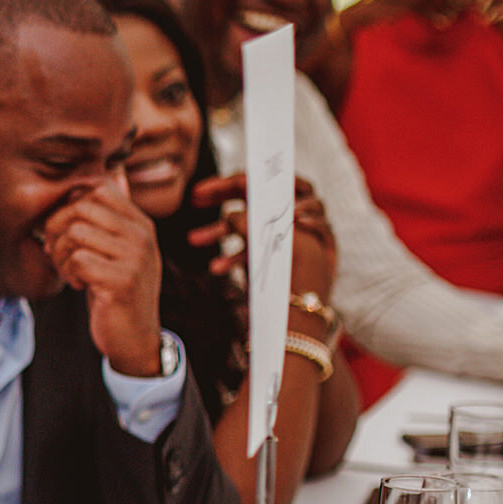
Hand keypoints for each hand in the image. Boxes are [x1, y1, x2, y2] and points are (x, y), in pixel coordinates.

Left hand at [44, 183, 161, 376]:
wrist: (134, 336)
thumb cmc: (116, 290)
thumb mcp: (118, 249)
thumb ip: (111, 217)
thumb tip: (106, 176)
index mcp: (140, 223)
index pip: (97, 190)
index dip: (68, 208)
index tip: (63, 233)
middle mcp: (142, 235)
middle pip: (80, 207)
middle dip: (56, 230)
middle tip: (58, 253)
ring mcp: (135, 257)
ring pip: (74, 233)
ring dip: (61, 255)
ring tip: (71, 272)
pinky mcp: (122, 280)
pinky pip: (78, 260)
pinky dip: (70, 273)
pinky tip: (81, 285)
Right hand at [188, 174, 335, 295]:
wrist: (304, 322)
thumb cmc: (297, 282)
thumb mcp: (270, 245)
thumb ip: (249, 223)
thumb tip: (232, 213)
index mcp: (308, 213)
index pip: (276, 183)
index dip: (244, 181)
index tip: (217, 184)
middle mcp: (300, 223)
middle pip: (261, 200)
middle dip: (226, 198)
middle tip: (196, 197)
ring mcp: (288, 242)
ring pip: (251, 227)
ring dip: (220, 230)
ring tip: (194, 239)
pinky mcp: (279, 262)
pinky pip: (253, 251)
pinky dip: (233, 256)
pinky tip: (216, 267)